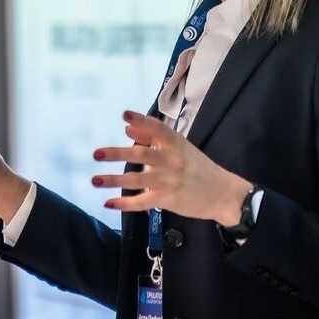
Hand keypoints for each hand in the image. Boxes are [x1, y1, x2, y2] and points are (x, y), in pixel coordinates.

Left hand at [92, 110, 252, 225]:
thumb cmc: (198, 168)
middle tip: (96, 154)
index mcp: (176, 143)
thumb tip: (127, 127)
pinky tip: (109, 203)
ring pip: (137, 180)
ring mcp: (170, 181)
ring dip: (113, 180)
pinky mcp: (168, 199)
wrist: (223, 194)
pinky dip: (125, 203)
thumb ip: (153, 138)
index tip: (124, 115)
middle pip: (141, 154)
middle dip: (117, 154)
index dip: (141, 121)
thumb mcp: (180, 148)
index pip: (157, 129)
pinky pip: (142, 202)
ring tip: (95, 180)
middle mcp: (172, 160)